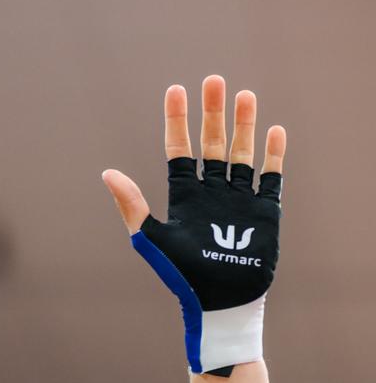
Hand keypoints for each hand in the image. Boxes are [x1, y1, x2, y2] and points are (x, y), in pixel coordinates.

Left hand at [101, 76, 286, 375]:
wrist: (219, 302)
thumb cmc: (181, 275)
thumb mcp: (151, 238)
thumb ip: (131, 205)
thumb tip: (106, 173)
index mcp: (184, 197)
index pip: (179, 150)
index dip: (177, 120)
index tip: (176, 90)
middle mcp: (211, 193)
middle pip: (212, 144)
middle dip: (212, 113)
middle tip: (214, 80)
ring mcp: (238, 200)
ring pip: (242, 153)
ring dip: (244, 125)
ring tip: (244, 94)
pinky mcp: (264, 211)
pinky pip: (270, 177)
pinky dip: (273, 155)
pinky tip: (275, 131)